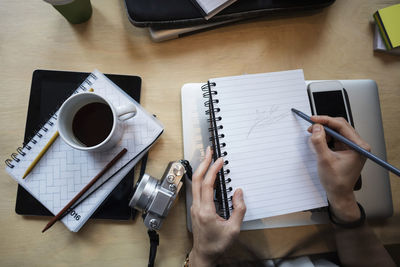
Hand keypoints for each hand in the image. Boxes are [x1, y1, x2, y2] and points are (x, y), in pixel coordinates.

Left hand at [189, 147, 245, 266]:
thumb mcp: (233, 229)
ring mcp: (195, 208)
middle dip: (203, 163)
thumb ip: (238, 210)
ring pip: (195, 183)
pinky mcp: (196, 209)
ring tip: (208, 158)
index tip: (219, 160)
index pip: (207, 185)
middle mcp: (197, 207)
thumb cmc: (217, 245)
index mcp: (206, 211)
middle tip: (209, 151)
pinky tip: (207, 175)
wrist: (204, 255)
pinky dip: (202, 178)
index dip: (213, 170)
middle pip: (197, 180)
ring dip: (201, 169)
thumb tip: (239, 193)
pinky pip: (197, 189)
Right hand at [308, 116, 370, 222]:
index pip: (342, 126)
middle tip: (311, 126)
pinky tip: (318, 142)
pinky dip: (325, 138)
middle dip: (324, 126)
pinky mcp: (346, 149)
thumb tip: (316, 128)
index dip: (326, 121)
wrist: (338, 193)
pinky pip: (335, 138)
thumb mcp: (325, 160)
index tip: (314, 119)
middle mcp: (358, 145)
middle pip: (340, 126)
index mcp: (359, 146)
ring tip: (313, 136)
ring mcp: (352, 147)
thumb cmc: (336, 181)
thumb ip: (319, 142)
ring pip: (336, 131)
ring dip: (324, 132)